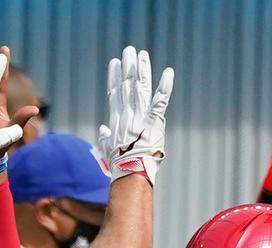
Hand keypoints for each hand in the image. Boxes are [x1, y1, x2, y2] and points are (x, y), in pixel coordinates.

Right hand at [97, 46, 173, 185]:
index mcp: (117, 120)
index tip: (114, 63)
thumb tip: (102, 130)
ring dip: (142, 69)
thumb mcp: (108, 150)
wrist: (130, 172)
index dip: (114, 77)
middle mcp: (127, 114)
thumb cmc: (119, 165)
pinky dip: (165, 86)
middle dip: (128, 66)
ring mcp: (140, 117)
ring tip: (141, 54)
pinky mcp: (154, 121)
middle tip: (129, 50)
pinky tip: (168, 72)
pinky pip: (160, 100)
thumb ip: (105, 138)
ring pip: (140, 87)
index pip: (114, 93)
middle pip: (127, 85)